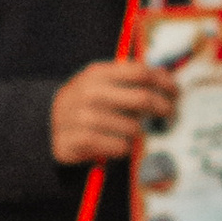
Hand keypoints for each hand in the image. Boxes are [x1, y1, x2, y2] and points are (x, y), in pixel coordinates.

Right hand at [51, 59, 178, 164]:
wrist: (46, 123)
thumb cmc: (85, 102)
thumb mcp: (100, 81)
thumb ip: (128, 77)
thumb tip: (167, 76)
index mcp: (98, 73)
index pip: (141, 72)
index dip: (164, 82)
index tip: (175, 92)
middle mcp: (90, 93)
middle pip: (142, 99)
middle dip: (163, 107)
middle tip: (170, 113)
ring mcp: (83, 118)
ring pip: (133, 128)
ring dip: (138, 132)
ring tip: (131, 131)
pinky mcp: (79, 142)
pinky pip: (119, 147)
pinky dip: (124, 147)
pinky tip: (116, 143)